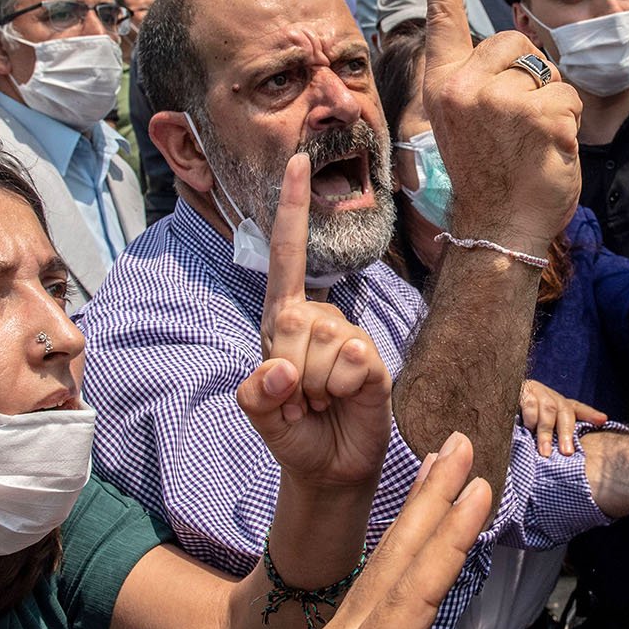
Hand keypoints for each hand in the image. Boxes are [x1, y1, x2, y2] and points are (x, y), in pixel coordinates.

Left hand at [167, 435, 494, 628]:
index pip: (411, 593)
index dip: (448, 540)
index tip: (476, 491)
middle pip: (396, 557)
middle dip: (433, 498)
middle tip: (463, 443)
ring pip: (380, 564)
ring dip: (412, 512)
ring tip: (437, 465)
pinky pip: (368, 586)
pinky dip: (394, 551)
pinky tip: (404, 540)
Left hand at [239, 154, 391, 490]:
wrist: (331, 467)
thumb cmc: (293, 432)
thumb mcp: (261, 416)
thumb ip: (257, 396)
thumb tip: (278, 370)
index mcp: (281, 318)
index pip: (286, 254)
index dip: (292, 208)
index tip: (296, 160)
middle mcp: (315, 318)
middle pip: (294, 318)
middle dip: (288, 368)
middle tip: (298, 397)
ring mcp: (345, 336)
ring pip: (322, 342)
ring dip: (315, 385)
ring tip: (320, 401)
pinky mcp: (371, 358)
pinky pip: (352, 361)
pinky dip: (340, 389)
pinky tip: (343, 401)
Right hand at [422, 0, 581, 253]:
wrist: (497, 229)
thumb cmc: (490, 177)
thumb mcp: (468, 122)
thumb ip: (481, 81)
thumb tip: (520, 48)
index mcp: (442, 85)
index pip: (443, 19)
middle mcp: (462, 86)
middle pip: (515, 42)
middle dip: (529, 74)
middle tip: (515, 126)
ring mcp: (499, 99)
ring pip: (547, 72)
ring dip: (551, 103)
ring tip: (530, 143)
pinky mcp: (537, 114)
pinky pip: (569, 97)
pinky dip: (569, 125)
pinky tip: (547, 152)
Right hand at [520, 379, 606, 457]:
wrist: (501, 394)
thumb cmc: (526, 415)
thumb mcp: (545, 422)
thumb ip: (562, 429)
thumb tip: (588, 435)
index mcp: (559, 403)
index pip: (577, 408)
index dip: (590, 414)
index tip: (602, 420)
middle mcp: (550, 396)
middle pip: (563, 411)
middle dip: (566, 433)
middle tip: (567, 452)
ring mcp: (536, 392)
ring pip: (547, 410)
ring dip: (546, 431)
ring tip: (545, 452)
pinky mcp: (521, 392)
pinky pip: (528, 405)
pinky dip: (529, 418)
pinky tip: (527, 429)